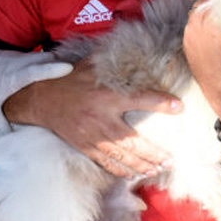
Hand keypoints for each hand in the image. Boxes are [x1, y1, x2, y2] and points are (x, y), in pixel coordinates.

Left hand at [0, 49, 72, 132]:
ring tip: (74, 73)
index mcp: (13, 77)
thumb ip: (1, 125)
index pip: (36, 71)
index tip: (68, 67)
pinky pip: (36, 57)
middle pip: (47, 59)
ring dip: (57, 63)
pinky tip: (54, 70)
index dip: (52, 69)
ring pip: (43, 56)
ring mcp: (18, 57)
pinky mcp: (16, 56)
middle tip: (83, 74)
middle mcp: (18, 64)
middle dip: (64, 64)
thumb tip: (13, 139)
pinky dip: (47, 62)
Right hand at [2, 59, 179, 176]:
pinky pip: (106, 163)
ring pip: (122, 156)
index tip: (178, 107)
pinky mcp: (84, 147)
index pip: (138, 98)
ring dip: (142, 165)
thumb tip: (135, 47)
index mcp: (105, 95)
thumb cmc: (70, 81)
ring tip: (159, 168)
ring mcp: (92, 137)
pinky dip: (121, 170)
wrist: (41, 100)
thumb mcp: (90, 65)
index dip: (159, 102)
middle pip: (133, 140)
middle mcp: (100, 118)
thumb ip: (112, 60)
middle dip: (154, 152)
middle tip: (171, 159)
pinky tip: (134, 174)